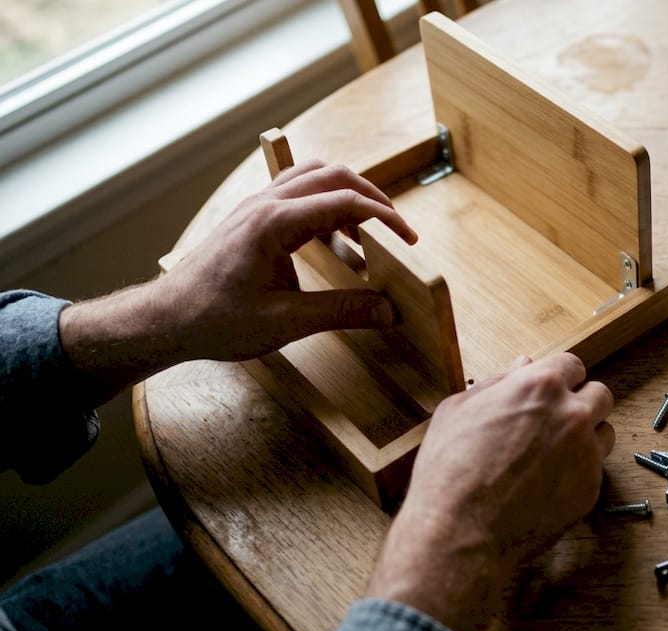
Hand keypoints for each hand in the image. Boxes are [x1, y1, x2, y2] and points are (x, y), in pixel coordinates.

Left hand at [148, 159, 418, 360]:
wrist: (164, 319)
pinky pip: (296, 192)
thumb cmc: (213, 320)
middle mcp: (265, 204)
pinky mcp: (251, 218)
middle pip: (333, 176)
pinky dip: (325, 203)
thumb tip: (387, 311)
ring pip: (313, 176)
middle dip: (372, 198)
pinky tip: (332, 236)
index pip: (345, 202)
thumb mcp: (285, 323)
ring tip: (368, 229)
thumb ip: (341, 312)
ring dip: (347, 194)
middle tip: (397, 230)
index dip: (384, 217)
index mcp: (274, 223)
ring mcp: (256, 207)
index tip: (408, 239)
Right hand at [365, 353, 614, 630]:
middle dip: (581, 403)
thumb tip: (523, 366)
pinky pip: (595, 472)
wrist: (459, 531)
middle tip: (556, 422)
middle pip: (600, 395)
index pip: (573, 365)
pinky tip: (547, 484)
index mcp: (540, 386)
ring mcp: (586, 453)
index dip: (560, 378)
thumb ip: (498, 382)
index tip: (552, 391)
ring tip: (553, 455)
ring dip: (587, 437)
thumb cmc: (450, 470)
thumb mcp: (458, 410)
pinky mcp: (591, 489)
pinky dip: (578, 474)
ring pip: (605, 433)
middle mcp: (572, 415)